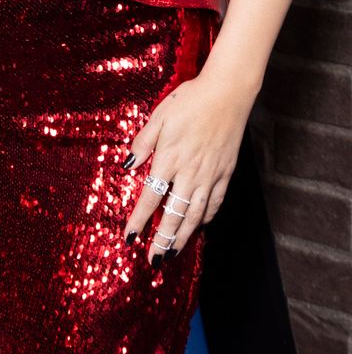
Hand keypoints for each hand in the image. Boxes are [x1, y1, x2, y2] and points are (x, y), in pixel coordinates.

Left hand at [122, 68, 251, 265]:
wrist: (227, 93)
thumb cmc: (189, 100)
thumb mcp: (158, 116)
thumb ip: (142, 143)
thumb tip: (127, 166)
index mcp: (169, 158)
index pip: (151, 197)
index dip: (139, 220)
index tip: (130, 238)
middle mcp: (190, 172)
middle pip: (174, 214)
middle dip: (163, 240)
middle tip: (154, 260)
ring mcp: (210, 175)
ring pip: (195, 214)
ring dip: (183, 236)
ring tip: (173, 253)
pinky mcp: (226, 173)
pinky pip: (214, 202)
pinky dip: (205, 218)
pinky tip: (198, 226)